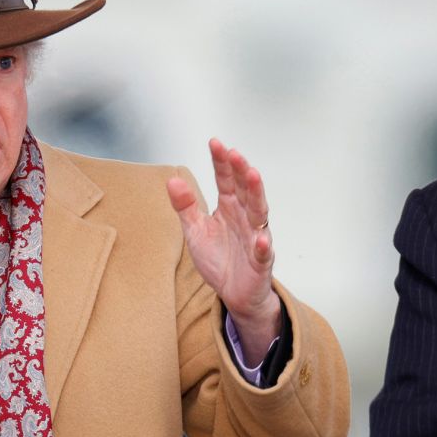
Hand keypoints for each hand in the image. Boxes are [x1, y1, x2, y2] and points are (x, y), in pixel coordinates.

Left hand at [166, 138, 280, 347]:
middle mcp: (245, 218)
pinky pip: (263, 253)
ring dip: (257, 194)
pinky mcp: (261, 262)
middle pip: (244, 190)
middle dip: (240, 171)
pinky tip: (261, 238)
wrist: (233, 293)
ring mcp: (255, 238)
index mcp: (229, 208)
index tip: (215, 143)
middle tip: (234, 153)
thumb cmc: (218, 259)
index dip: (221, 162)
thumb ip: (185, 206)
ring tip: (253, 176)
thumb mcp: (195, 231)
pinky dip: (263, 246)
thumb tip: (172, 180)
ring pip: (258, 213)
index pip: (226, 180)